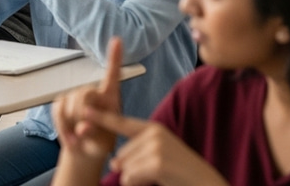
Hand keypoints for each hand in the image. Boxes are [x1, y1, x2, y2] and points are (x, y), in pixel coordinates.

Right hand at [53, 37, 122, 161]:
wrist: (83, 152)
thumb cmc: (99, 145)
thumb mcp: (103, 145)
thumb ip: (95, 137)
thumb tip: (83, 127)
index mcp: (111, 98)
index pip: (112, 75)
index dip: (114, 57)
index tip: (117, 40)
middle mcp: (94, 93)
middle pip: (85, 93)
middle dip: (82, 114)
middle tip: (84, 133)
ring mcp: (76, 95)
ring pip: (70, 102)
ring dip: (72, 123)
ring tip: (78, 138)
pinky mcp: (62, 101)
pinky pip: (58, 109)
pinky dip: (61, 125)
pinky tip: (69, 135)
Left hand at [88, 110, 229, 185]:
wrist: (205, 183)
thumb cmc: (181, 173)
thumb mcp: (160, 154)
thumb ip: (137, 152)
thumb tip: (114, 163)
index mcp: (152, 128)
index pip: (122, 122)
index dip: (101, 117)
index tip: (84, 111)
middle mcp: (152, 133)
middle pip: (121, 155)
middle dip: (131, 169)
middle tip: (155, 172)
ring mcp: (155, 146)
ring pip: (124, 167)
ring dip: (135, 179)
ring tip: (158, 177)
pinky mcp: (156, 162)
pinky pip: (130, 177)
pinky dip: (137, 184)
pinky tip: (155, 181)